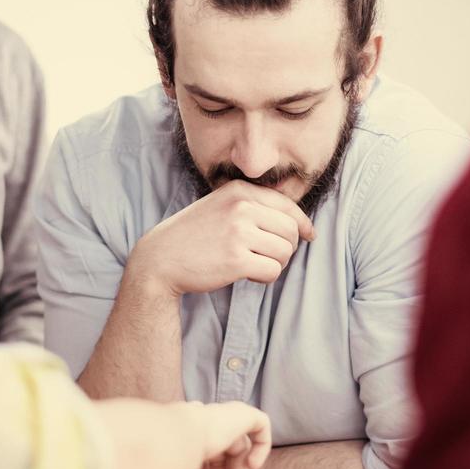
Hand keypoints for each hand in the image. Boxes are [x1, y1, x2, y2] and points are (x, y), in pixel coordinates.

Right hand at [126, 180, 314, 296]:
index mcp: (239, 191)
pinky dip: (265, 278)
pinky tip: (247, 275)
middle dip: (286, 247)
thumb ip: (254, 207)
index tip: (308, 235)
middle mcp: (240, 207)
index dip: (302, 223)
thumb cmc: (194, 235)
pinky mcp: (236, 260)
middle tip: (266, 256)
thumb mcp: (221, 206)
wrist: (160, 258)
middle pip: (290, 230)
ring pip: (285, 252)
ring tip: (253, 264)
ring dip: (274, 264)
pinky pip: (272, 271)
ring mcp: (238, 233)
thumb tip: (300, 224)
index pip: (287, 205)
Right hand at [176, 401, 270, 468]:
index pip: (207, 466)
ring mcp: (221, 417)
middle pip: (225, 460)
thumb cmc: (166, 465)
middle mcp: (203, 426)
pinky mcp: (240, 412)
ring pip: (240, 450)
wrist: (167, 443)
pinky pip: (260, 424)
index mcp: (186, 439)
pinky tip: (251, 465)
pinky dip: (261, 447)